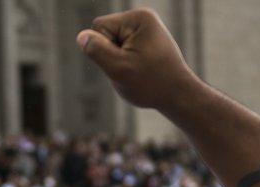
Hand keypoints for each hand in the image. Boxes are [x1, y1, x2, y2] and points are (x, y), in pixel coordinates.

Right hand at [77, 8, 201, 111]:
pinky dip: (124, 62)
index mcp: (138, 18)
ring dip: (117, 60)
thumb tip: (82, 36)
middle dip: (111, 55)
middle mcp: (142, 18)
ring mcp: (144, 29)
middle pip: (104, 34)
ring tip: (136, 71)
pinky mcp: (144, 40)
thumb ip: (97, 51)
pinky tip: (139, 70)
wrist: (177, 95)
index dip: (103, 50)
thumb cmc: (150, 83)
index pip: (99, 28)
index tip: (125, 62)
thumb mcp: (118, 68)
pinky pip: (120, 49)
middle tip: (131, 69)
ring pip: (110, 43)